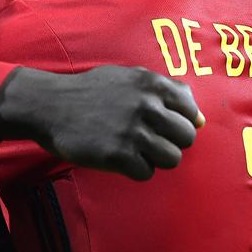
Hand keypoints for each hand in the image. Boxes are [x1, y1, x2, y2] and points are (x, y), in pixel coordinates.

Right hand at [0, 65, 203, 180]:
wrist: (51, 105)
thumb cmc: (93, 92)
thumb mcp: (131, 78)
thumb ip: (168, 92)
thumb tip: (200, 119)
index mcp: (153, 85)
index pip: (191, 113)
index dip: (178, 123)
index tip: (159, 125)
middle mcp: (147, 106)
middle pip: (186, 138)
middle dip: (170, 142)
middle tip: (147, 140)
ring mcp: (133, 131)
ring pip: (172, 158)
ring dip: (155, 158)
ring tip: (135, 150)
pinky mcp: (118, 154)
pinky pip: (147, 173)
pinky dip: (135, 170)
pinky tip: (119, 158)